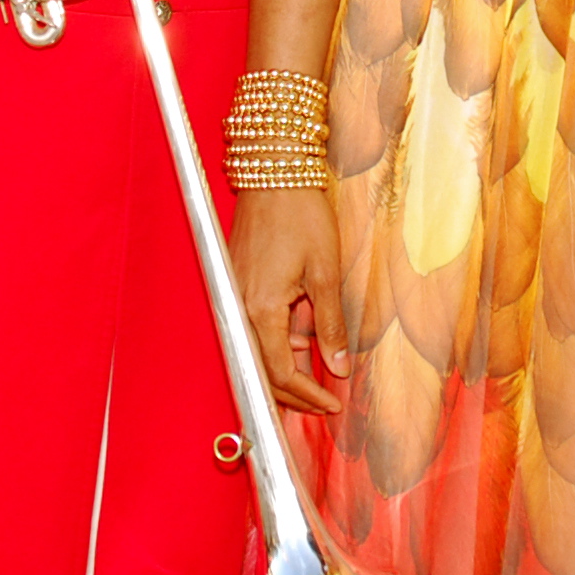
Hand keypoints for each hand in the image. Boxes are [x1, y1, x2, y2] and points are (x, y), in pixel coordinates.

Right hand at [229, 185, 345, 414]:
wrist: (272, 170)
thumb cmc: (301, 215)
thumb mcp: (326, 272)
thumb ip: (331, 324)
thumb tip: (340, 367)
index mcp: (261, 309)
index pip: (280, 372)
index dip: (307, 395)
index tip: (333, 403)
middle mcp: (240, 307)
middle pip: (262, 369)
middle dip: (294, 391)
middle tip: (326, 401)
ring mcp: (234, 294)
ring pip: (256, 350)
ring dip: (285, 367)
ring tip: (319, 372)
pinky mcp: (236, 282)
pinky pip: (253, 327)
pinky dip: (276, 342)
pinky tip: (301, 340)